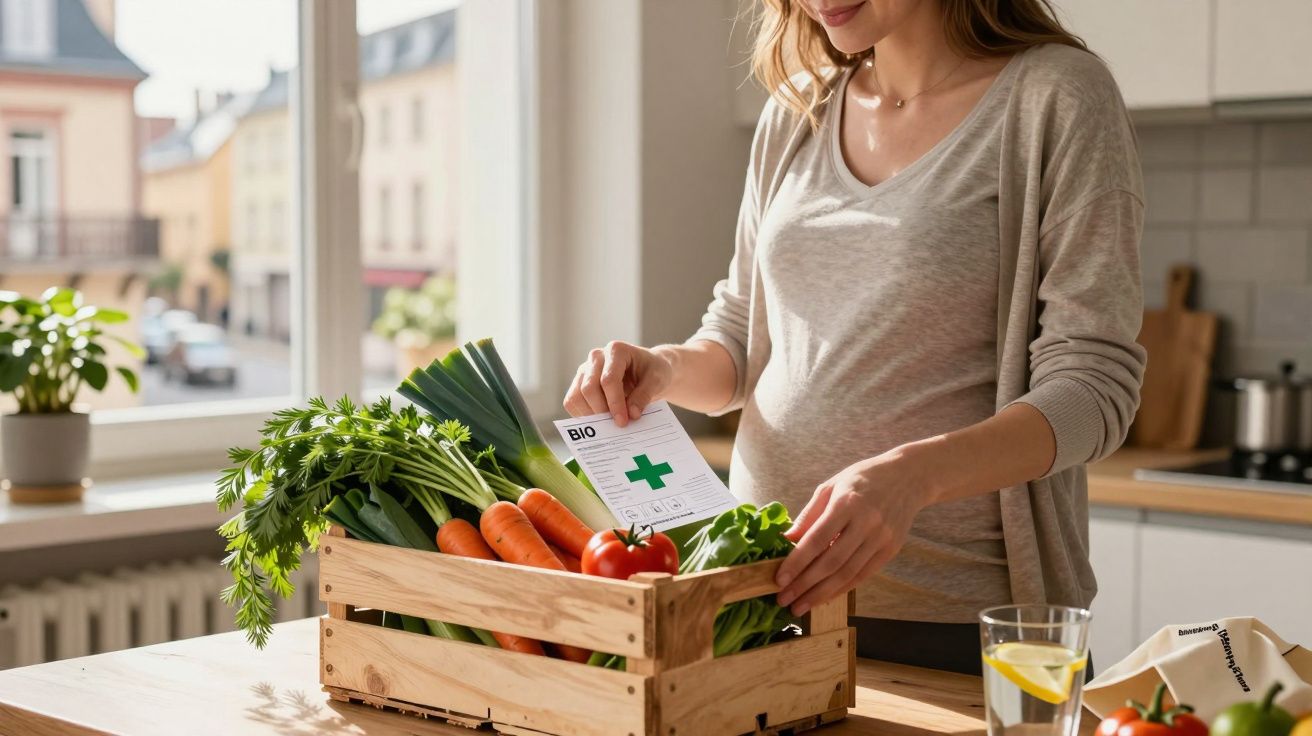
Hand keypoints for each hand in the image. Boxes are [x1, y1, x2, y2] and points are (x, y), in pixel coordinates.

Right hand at [563, 341, 673, 426]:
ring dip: (591, 415)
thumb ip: (644, 396)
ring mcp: (586, 369)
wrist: (648, 370)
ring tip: (609, 425)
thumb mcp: (657, 380)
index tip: (623, 421)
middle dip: (602, 411)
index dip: (614, 403)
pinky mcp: (580, 382)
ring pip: (576, 396)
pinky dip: (583, 415)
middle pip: (589, 388)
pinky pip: (572, 401)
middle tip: (617, 426)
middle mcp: (597, 357)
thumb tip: (631, 414)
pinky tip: (599, 422)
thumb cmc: (653, 371)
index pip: (608, 379)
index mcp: (616, 350)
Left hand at [774, 447, 932, 615]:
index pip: (817, 539)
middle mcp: (866, 523)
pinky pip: (863, 575)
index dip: (797, 562)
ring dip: (821, 594)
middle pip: (831, 562)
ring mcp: (881, 538)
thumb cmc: (862, 479)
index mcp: (847, 503)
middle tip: (784, 600)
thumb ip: (809, 514)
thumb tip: (786, 538)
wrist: (908, 478)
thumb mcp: (831, 486)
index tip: (779, 579)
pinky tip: (824, 598)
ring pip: (847, 574)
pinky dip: (842, 589)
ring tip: (800, 606)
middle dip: (805, 585)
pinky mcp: (891, 550)